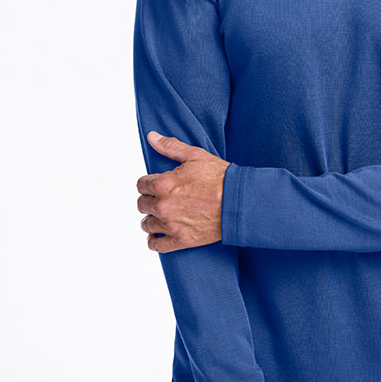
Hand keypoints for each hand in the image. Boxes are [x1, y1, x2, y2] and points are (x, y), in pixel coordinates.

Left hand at [137, 131, 229, 252]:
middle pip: (142, 204)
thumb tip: (152, 137)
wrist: (239, 202)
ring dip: (152, 219)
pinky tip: (159, 234)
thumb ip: (170, 147)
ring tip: (163, 215)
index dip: (149, 183)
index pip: (141, 185)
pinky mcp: (180, 240)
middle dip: (150, 200)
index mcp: (163, 184)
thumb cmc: (221, 179)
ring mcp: (170, 224)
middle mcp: (163, 205)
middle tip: (163, 199)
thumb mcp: (196, 156)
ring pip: (147, 224)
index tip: (157, 185)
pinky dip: (154, 240)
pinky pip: (156, 244)